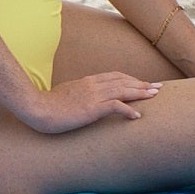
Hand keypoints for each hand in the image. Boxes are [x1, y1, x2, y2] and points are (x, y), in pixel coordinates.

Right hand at [18, 71, 160, 133]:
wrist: (36, 108)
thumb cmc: (47, 105)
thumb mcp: (65, 95)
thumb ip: (77, 95)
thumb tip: (83, 100)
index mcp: (87, 81)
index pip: (115, 77)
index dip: (131, 79)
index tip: (143, 83)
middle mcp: (93, 85)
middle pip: (123, 81)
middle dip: (142, 84)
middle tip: (158, 87)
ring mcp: (93, 95)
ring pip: (123, 90)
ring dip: (141, 93)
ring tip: (154, 96)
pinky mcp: (91, 108)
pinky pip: (115, 106)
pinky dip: (128, 110)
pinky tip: (137, 116)